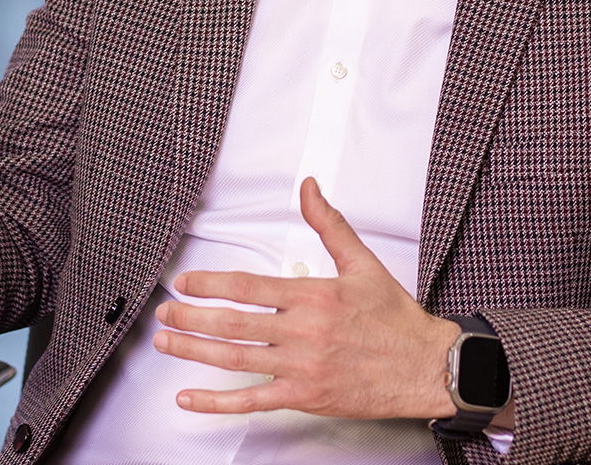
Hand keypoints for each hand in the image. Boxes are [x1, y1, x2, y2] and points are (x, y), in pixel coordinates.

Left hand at [153, 177, 459, 418]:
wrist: (426, 366)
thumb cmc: (395, 318)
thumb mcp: (363, 262)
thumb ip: (329, 224)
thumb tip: (309, 188)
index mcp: (313, 296)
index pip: (247, 286)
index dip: (208, 284)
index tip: (184, 283)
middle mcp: (303, 331)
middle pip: (232, 323)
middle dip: (190, 317)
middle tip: (164, 313)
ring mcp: (302, 367)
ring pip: (235, 359)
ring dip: (194, 351)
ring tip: (166, 343)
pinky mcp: (305, 396)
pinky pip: (253, 401)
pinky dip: (217, 403)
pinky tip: (190, 398)